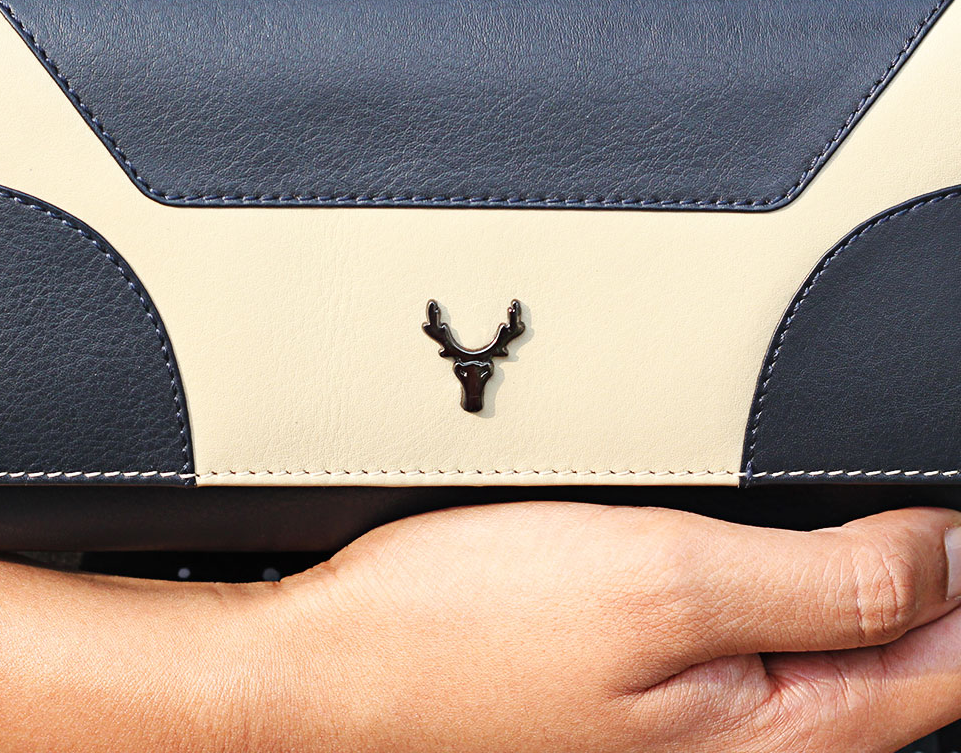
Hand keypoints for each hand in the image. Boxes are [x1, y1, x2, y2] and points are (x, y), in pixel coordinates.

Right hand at [0, 503, 960, 751]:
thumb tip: (947, 559)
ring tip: (879, 526)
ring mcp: (683, 712)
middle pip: (891, 665)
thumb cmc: (472, 625)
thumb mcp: (663, 582)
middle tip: (929, 513)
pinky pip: (750, 636)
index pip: (938, 661)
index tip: (957, 515)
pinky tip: (772, 550)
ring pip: (820, 649)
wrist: (344, 657)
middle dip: (926, 582)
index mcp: (768, 725)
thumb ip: (820, 581)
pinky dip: (780, 583)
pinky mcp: (636, 678)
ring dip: (857, 580)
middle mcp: (736, 733)